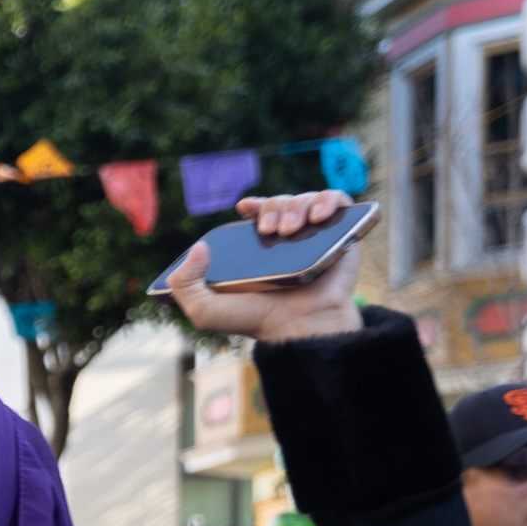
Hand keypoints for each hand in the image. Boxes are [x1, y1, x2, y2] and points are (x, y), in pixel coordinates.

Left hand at [163, 191, 365, 344]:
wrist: (298, 326)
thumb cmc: (255, 321)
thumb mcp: (205, 310)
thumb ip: (185, 284)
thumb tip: (197, 247)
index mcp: (257, 250)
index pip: (257, 213)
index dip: (253, 205)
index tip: (246, 208)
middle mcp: (286, 240)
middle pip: (279, 202)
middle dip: (273, 207)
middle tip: (269, 230)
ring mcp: (314, 236)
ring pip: (306, 199)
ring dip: (296, 205)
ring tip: (290, 230)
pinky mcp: (341, 234)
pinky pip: (339, 200)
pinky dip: (328, 200)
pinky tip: (317, 217)